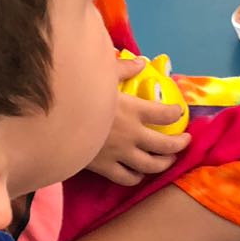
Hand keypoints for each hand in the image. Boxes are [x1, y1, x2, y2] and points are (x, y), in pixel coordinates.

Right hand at [87, 58, 189, 185]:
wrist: (54, 123)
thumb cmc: (77, 94)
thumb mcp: (101, 75)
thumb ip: (123, 68)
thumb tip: (141, 62)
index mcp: (133, 110)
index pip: (165, 114)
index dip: (176, 113)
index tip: (179, 112)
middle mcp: (132, 135)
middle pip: (165, 145)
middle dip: (179, 144)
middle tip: (185, 141)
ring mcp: (120, 154)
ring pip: (151, 165)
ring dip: (164, 163)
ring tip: (169, 160)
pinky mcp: (105, 168)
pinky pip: (127, 178)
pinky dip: (137, 178)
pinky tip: (139, 174)